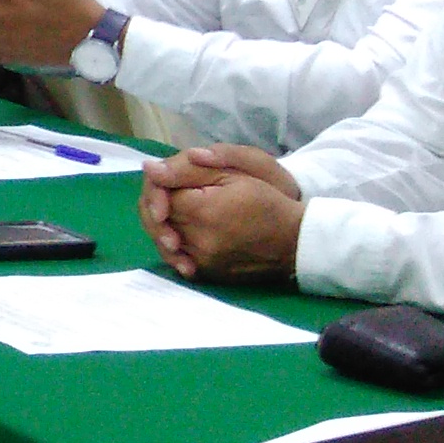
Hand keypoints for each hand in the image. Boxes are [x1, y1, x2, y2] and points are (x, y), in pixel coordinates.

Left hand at [141, 146, 305, 282]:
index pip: (159, 196)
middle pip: (156, 220)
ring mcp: (201, 260)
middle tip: (170, 196)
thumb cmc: (266, 201)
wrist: (294, 240)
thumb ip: (188, 170)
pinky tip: (182, 234)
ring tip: (177, 213)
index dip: (160, 187)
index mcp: (202, 211)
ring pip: (163, 240)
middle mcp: (197, 240)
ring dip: (163, 226)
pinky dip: (175, 245)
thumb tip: (149, 169)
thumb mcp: (232, 174)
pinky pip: (177, 258)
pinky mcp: (207, 274)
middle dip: (157, 206)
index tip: (169, 181)